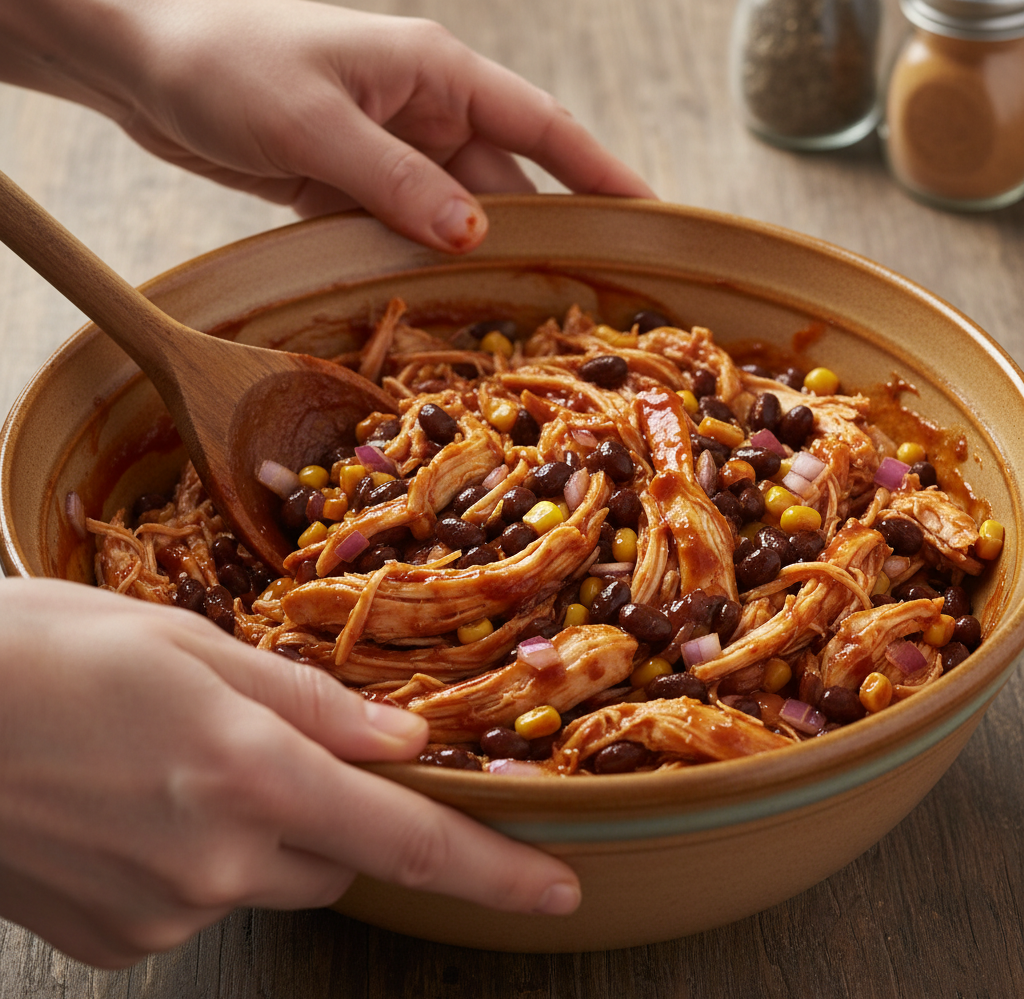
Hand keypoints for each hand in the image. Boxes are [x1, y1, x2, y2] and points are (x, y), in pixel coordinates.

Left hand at [0, 0, 655, 251]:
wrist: (142, 66)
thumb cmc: (226, 65)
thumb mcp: (315, 123)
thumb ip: (395, 181)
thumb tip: (474, 235)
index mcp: (436, 73)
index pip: (543, 127)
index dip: (600, 174)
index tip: (648, 218)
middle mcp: (424, 112)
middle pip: (506, 183)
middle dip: (541, 237)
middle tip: (583, 299)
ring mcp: (390, 153)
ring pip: (454, 216)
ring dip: (476, 263)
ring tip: (516, 320)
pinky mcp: (352, 186)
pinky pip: (403, 232)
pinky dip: (419, 267)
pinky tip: (436, 307)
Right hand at [0, 578, 579, 967]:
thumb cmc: (44, 653)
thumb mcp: (187, 646)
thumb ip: (307, 705)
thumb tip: (401, 743)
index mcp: (250, 774)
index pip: (408, 840)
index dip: (493, 869)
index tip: (554, 888)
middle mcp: (215, 860)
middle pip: (337, 854)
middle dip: (332, 807)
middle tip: (263, 744)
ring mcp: (160, 912)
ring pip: (268, 876)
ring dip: (257, 827)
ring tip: (173, 760)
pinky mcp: (115, 940)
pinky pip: (199, 897)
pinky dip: (195, 854)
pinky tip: (132, 801)